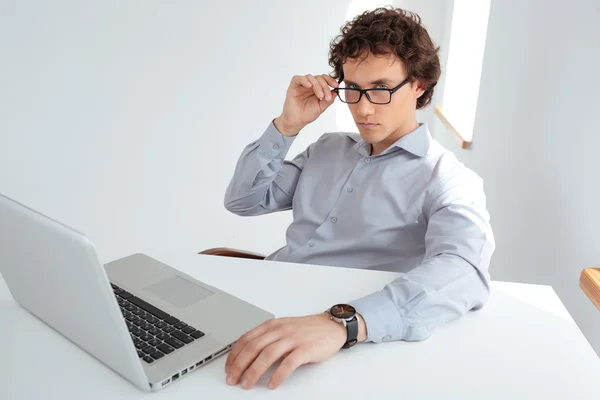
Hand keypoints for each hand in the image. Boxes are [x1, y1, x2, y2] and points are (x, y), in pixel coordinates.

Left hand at [224, 313, 346, 389]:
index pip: (247, 339)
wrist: (330, 326)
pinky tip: (273, 384)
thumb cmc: (306, 330)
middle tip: (232, 379)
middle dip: (240, 365)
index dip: (234, 355)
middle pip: (254, 347)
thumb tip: (247, 355)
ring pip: (267, 355)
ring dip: (254, 371)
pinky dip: (278, 375)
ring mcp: (292, 339)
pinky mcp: (305, 349)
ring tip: (247, 384)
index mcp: (272, 325)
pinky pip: (288, 363)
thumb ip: (267, 338)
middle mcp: (280, 330)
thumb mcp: (282, 328)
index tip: (228, 368)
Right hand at [274, 74, 338, 136]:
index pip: (324, 79)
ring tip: (319, 96)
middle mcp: (309, 85)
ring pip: (310, 77)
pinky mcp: (293, 86)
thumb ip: (328, 100)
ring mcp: (301, 85)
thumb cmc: (307, 114)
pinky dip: (304, 80)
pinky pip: (297, 78)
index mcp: (316, 89)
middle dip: (325, 86)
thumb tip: (336, 92)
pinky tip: (309, 86)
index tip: (336, 85)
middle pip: (319, 78)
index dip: (331, 80)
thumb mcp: (321, 107)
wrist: (296, 122)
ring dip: (317, 85)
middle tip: (327, 97)